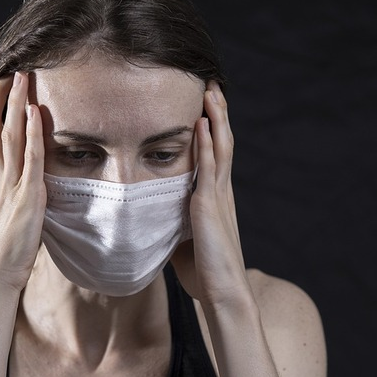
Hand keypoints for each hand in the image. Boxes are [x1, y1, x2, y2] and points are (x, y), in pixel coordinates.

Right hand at [0, 72, 45, 290]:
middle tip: (10, 72)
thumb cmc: (6, 253)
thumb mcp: (9, 216)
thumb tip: (27, 187)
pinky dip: (32, 134)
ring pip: (9, 136)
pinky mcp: (27, 198)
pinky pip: (30, 159)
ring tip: (23, 78)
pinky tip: (35, 113)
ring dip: (16, 104)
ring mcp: (10, 186)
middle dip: (0, 97)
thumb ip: (15, 197)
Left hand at [170, 82, 253, 308]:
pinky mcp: (209, 207)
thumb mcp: (184, 239)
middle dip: (218, 112)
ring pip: (219, 147)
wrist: (223, 292)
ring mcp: (218, 197)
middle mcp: (221, 192)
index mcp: (216, 198)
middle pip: (222, 142)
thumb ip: (174, 221)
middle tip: (212, 84)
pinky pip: (208, 168)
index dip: (214, 127)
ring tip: (210, 91)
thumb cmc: (204, 272)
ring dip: (215, 118)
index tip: (206, 103)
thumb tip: (153, 217)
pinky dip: (205, 144)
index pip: (216, 153)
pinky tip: (201, 123)